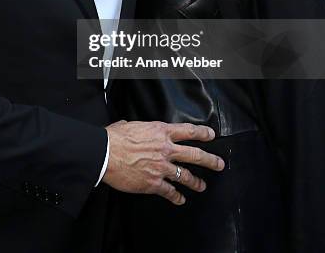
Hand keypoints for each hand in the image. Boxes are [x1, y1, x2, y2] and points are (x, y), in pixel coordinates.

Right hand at [102, 120, 223, 204]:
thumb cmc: (115, 138)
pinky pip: (170, 191)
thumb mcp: (131, 125)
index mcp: (161, 131)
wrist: (105, 153)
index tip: (211, 136)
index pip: (188, 131)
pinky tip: (181, 199)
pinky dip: (177, 197)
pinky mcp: (153, 183)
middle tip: (219, 164)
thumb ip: (140, 128)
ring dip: (196, 181)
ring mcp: (161, 167)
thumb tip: (135, 129)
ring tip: (202, 185)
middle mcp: (165, 149)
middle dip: (210, 160)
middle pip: (195, 154)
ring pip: (185, 175)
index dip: (203, 133)